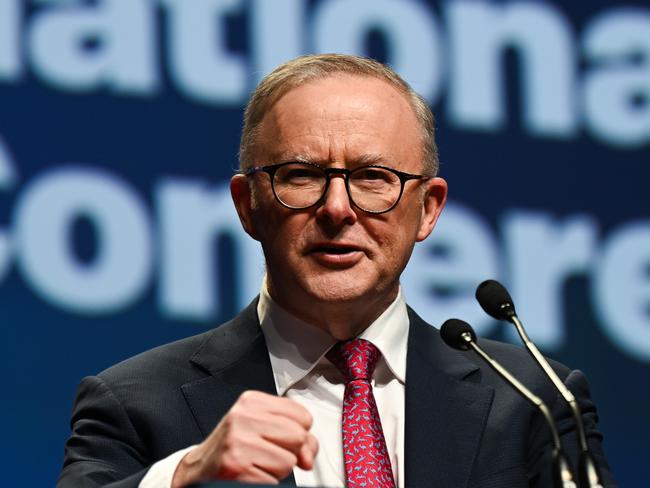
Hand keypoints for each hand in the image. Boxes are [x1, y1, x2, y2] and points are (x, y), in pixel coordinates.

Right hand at [171, 390, 318, 486]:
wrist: (199, 468)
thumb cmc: (233, 446)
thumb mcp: (261, 426)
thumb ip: (292, 432)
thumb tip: (309, 455)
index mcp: (252, 402)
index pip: (302, 416)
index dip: (301, 433)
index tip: (286, 439)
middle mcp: (243, 417)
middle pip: (298, 437)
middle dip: (290, 452)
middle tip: (269, 453)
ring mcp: (238, 442)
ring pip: (288, 461)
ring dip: (278, 470)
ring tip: (257, 463)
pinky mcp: (236, 467)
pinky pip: (274, 480)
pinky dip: (267, 482)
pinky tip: (251, 473)